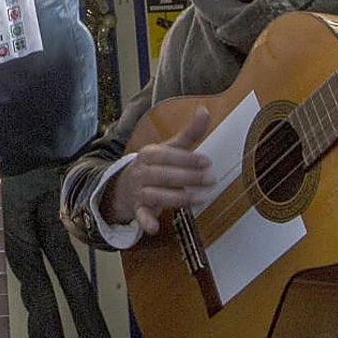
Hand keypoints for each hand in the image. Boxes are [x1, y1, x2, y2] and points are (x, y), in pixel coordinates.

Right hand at [101, 107, 213, 234]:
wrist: (125, 186)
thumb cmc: (154, 165)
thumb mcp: (169, 148)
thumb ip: (189, 133)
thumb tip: (205, 110)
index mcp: (149, 154)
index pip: (167, 155)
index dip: (187, 159)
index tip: (207, 162)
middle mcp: (142, 171)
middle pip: (164, 174)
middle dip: (188, 177)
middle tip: (212, 180)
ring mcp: (139, 191)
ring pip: (156, 194)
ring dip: (178, 197)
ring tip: (201, 198)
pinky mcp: (138, 209)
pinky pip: (140, 216)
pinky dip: (145, 222)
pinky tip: (154, 228)